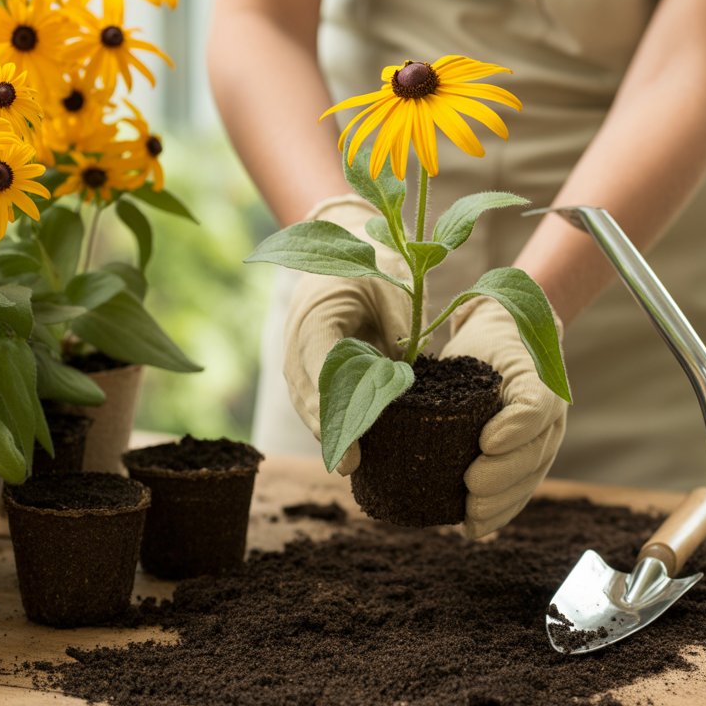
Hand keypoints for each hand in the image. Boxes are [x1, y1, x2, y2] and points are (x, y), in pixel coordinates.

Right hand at [283, 195, 414, 473]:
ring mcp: (296, 355)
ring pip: (306, 402)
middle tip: (349, 465)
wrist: (341, 239)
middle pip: (307, 395)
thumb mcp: (392, 285)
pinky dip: (328, 422)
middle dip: (327, 432)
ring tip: (349, 465)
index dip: (333, 411)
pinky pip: (314, 399)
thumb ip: (399, 328)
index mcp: (316, 316)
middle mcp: (297, 340)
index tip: (349, 442)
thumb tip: (408, 374)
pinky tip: (349, 448)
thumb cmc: (371, 258)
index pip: (320, 371)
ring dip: (326, 432)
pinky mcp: (306, 366)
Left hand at [442, 295, 567, 538]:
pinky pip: (520, 490)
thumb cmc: (484, 343)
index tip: (486, 443)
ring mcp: (542, 441)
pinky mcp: (526, 459)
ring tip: (472, 517)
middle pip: (535, 453)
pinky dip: (500, 512)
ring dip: (502, 503)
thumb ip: (459, 361)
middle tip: (471, 487)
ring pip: (530, 478)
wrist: (507, 342)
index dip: (514, 430)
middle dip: (504, 477)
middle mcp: (547, 416)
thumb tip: (392, 382)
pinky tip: (474, 529)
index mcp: (539, 381)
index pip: (535, 407)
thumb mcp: (477, 342)